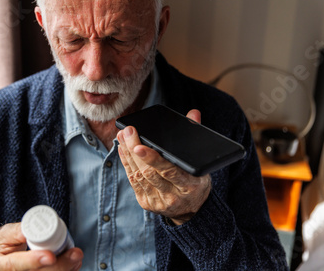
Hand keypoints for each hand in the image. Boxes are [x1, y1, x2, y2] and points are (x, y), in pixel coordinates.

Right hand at [0, 223, 82, 270]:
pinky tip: (73, 265)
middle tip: (75, 254)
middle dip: (60, 266)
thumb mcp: (4, 235)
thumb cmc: (0, 247)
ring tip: (76, 257)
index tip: (50, 256)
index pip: (14, 265)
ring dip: (66, 270)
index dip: (33, 261)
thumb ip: (18, 232)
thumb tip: (33, 228)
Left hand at [117, 109, 210, 224]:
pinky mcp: (147, 203)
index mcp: (190, 184)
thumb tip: (194, 113)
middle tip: (128, 132)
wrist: (193, 209)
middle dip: (134, 150)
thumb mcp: (200, 162)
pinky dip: (126, 164)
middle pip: (149, 172)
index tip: (139, 146)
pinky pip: (133, 182)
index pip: (169, 170)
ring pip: (139, 176)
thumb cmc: (195, 179)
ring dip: (128, 155)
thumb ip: (195, 136)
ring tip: (123, 137)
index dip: (153, 158)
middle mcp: (174, 195)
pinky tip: (123, 150)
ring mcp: (159, 201)